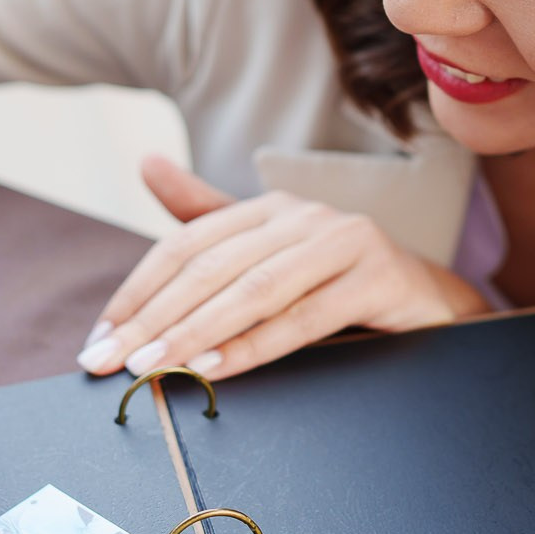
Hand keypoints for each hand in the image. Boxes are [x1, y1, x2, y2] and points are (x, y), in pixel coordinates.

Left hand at [76, 154, 489, 380]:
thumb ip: (209, 219)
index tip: (100, 339)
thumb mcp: (271, 256)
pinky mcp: (378, 277)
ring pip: (254, 289)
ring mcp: (345, 241)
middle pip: (212, 267)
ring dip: (195, 333)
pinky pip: (304, 316)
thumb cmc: (341, 285)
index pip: (187, 244)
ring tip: (152, 368)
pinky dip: (255, 345)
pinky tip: (216, 370)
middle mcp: (305, 216)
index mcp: (271, 208)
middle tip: (108, 363)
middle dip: (153, 319)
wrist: (434, 305)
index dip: (138, 291)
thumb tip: (147, 163)